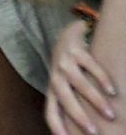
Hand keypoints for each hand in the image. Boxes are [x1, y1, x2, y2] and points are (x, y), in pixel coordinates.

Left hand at [47, 18, 117, 134]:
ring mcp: (65, 62)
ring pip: (78, 83)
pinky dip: (101, 78)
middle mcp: (56, 76)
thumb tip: (84, 128)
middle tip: (93, 132)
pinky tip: (112, 91)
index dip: (56, 126)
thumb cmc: (70, 69)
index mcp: (53, 89)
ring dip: (95, 100)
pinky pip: (90, 65)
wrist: (67, 37)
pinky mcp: (76, 49)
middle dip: (78, 116)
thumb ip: (71, 103)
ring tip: (110, 114)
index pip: (50, 111)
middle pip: (64, 98)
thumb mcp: (65, 86)